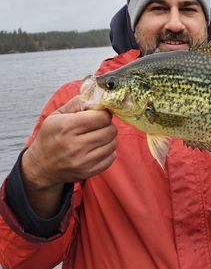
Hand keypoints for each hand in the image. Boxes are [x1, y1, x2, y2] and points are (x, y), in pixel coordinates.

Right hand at [21, 96, 117, 216]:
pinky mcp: (88, 172)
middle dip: (107, 125)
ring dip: (107, 139)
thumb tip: (98, 96)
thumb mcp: (57, 115)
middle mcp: (75, 146)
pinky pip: (111, 158)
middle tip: (98, 126)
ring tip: (96, 138)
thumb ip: (77, 102)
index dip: (104, 114)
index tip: (99, 114)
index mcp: (67, 127)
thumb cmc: (50, 137)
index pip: (102, 117)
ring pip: (112, 144)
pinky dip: (107, 152)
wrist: (40, 167)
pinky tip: (97, 149)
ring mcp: (82, 161)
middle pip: (110, 130)